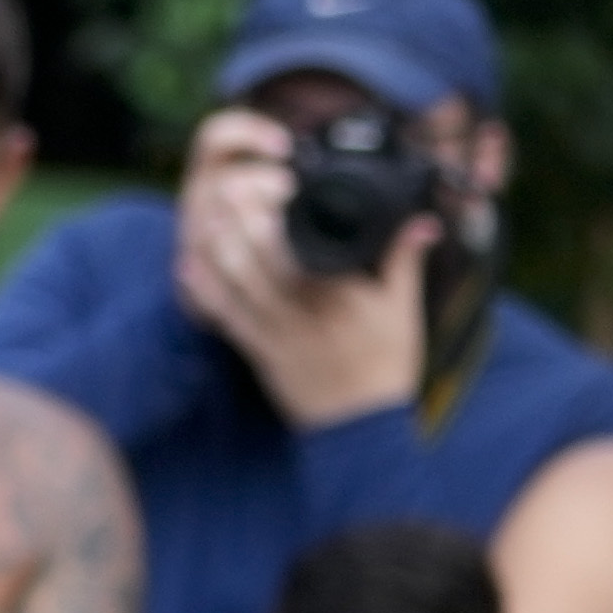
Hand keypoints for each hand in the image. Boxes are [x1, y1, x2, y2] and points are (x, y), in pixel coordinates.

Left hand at [167, 109, 432, 424]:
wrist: (361, 425)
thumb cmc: (385, 363)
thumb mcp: (402, 307)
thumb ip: (405, 259)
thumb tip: (422, 220)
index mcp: (339, 295)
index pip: (303, 247)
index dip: (279, 216)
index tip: (273, 187)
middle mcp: (303, 312)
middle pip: (259, 259)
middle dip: (240, 221)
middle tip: (228, 188)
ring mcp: (275, 334)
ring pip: (235, 284)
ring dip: (217, 248)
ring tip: (207, 215)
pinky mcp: (257, 353)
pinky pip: (224, 318)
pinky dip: (205, 291)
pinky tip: (190, 265)